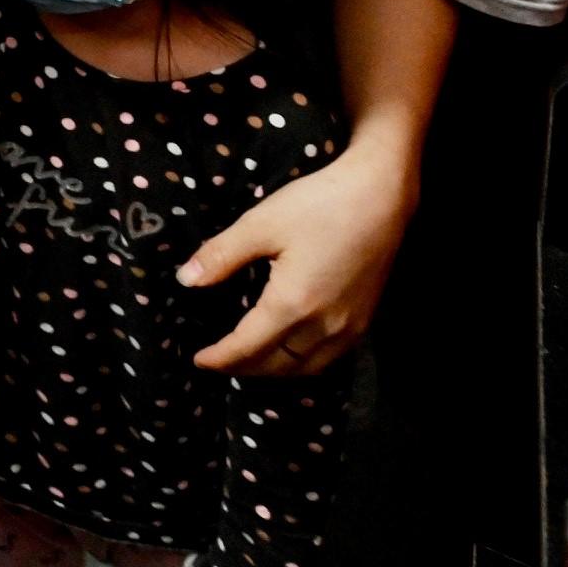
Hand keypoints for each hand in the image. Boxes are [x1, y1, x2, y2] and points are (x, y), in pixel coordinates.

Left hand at [177, 145, 415, 374]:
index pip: (248, 348)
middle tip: (217, 362)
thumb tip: (186, 280)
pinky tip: (290, 350)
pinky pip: (328, 358)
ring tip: (248, 361)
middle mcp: (323, 327)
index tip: (197, 361)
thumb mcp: (261, 224)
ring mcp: (349, 327)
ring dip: (273, 371)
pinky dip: (302, 363)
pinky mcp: (363, 319)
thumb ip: (221, 255)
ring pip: (305, 368)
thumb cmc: (318, 205)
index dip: (221, 358)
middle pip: (277, 365)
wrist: (381, 195)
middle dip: (243, 368)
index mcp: (292, 305)